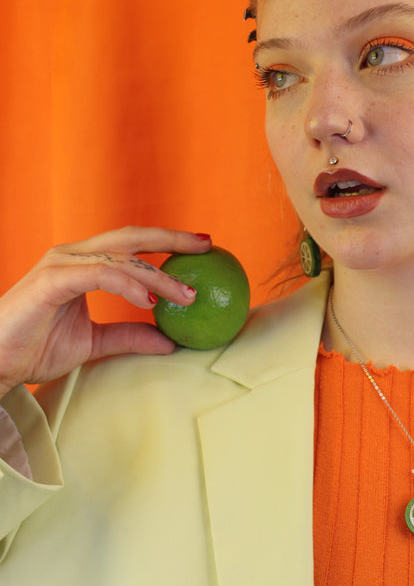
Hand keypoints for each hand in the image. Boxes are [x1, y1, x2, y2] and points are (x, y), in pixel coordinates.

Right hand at [0, 227, 212, 396]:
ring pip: (121, 257)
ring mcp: (61, 264)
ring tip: (186, 293)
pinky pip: (100, 274)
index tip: (202, 247)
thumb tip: (170, 341)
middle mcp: (72, 255)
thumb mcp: (93, 343)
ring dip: (158, 274)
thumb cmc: (34, 348)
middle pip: (131, 237)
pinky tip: (150, 300)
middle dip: (171, 238)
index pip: (132, 244)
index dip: (167, 242)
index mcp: (82, 263)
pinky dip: (129, 284)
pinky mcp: (52, 280)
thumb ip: (128, 336)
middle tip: (206, 245)